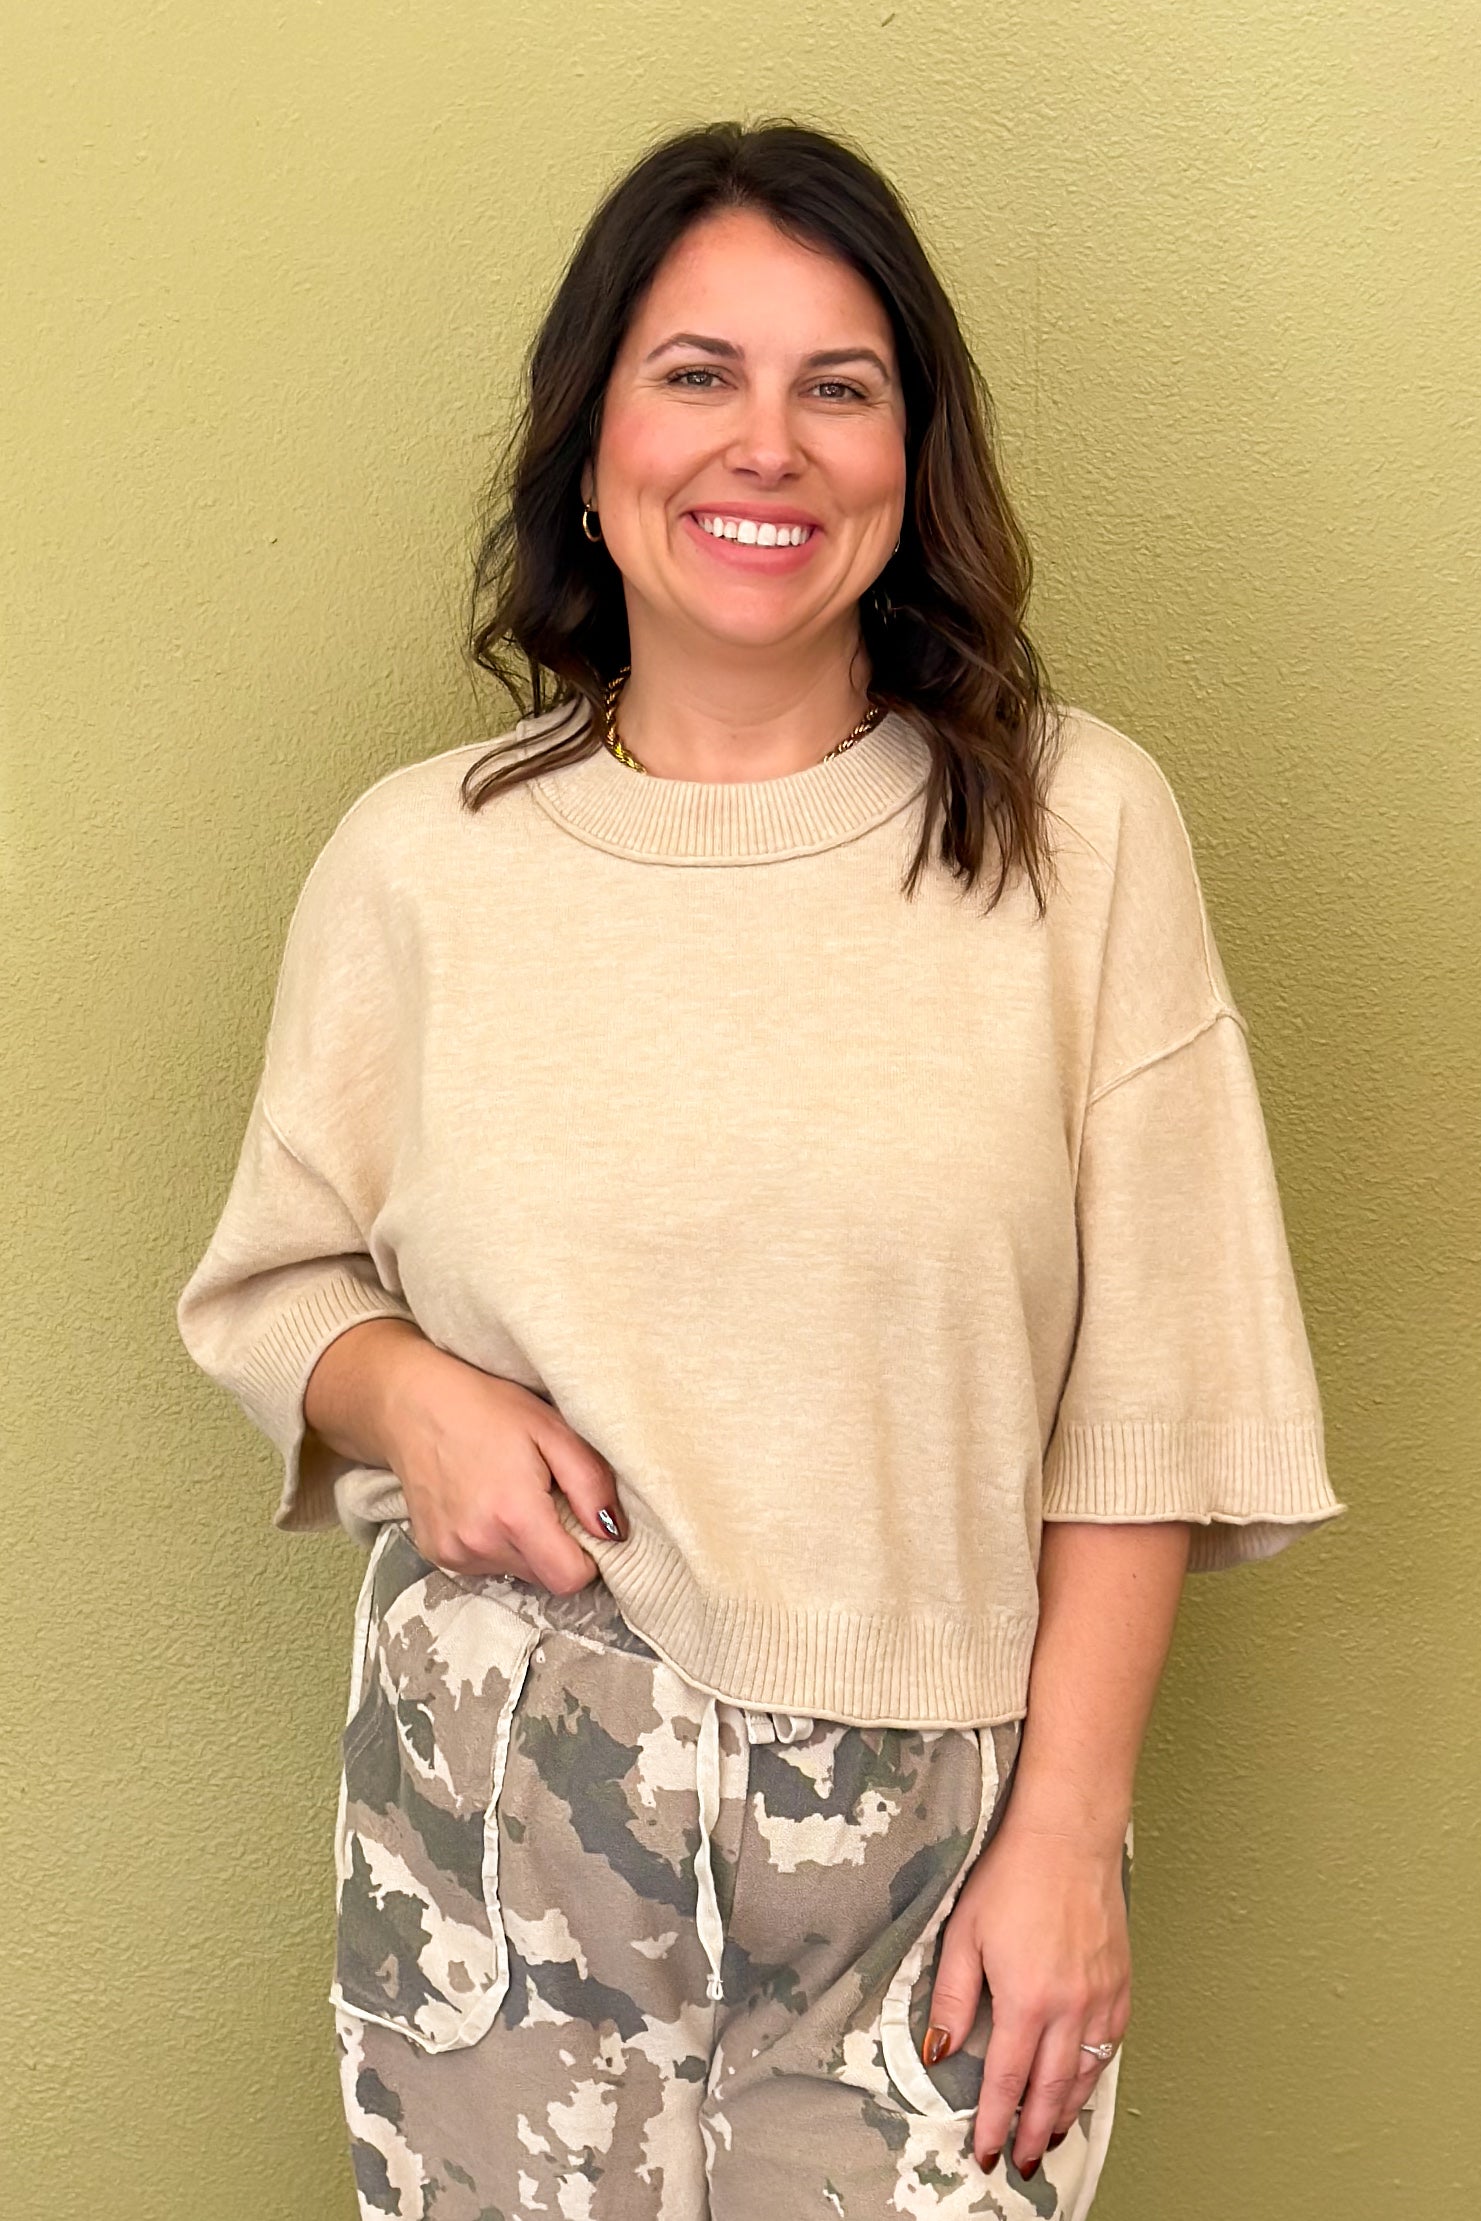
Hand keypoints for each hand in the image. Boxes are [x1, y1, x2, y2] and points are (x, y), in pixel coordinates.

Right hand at [373, 1337, 625, 1591]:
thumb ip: (591, 1484)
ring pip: (516, 1571)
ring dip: (524, 1544)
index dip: (587, 1557)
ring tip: (509, 1493)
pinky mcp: (435, 1554)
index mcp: (514, 1514)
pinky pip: (485, 1565)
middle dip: (556, 1546)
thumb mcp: (553, 1429)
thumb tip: (614, 1533)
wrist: (413, 1404)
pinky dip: (494, 1542)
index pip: (569, 1580)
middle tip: (543, 1496)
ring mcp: (453, 1553)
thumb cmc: (487, 1408)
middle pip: (544, 1577)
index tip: (581, 1523)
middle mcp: (480, 1544)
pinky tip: (483, 1502)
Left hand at [923, 1815, 1130, 2177]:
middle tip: (1024, 2162)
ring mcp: (1101, 1997)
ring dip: (1066, 2112)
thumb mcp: (964, 1934)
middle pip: (1051, 2091)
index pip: (1007, 2081)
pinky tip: (1081, 2084)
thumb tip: (940, 2050)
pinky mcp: (1120, 1983)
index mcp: (1027, 1999)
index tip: (986, 2151)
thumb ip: (953, 1998)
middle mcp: (1070, 2008)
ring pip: (1085, 2075)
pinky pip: (1110, 2045)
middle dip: (1035, 2133)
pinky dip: (1095, 2075)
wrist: (1067, 1837)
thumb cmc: (1012, 1876)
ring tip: (1051, 2138)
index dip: (995, 2122)